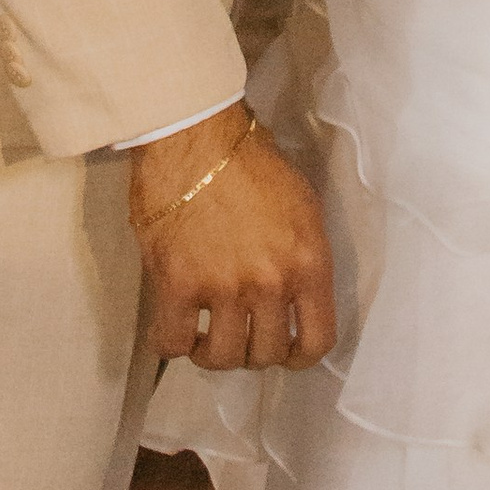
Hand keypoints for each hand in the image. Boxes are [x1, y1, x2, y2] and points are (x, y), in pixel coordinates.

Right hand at [129, 108, 335, 373]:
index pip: (318, 341)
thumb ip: (300, 254)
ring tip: (203, 332)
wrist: (194, 132)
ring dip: (212, 351)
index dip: (300, 355)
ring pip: (223, 357)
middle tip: (237, 330)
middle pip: (267, 354)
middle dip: (252, 349)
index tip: (285, 350)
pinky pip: (173, 343)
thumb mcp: (300, 203)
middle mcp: (271, 283)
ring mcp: (224, 288)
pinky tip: (174, 323)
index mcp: (308, 261)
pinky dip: (171, 341)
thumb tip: (293, 291)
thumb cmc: (248, 157)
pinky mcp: (177, 286)